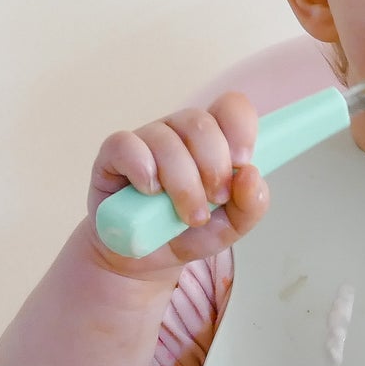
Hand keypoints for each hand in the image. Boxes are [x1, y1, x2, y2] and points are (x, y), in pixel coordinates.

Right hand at [86, 92, 269, 276]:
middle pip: (200, 122)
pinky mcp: (112, 156)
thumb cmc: (188, 232)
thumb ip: (252, 203)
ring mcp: (145, 140)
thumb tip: (250, 174)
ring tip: (187, 215)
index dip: (240, 129)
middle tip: (214, 201)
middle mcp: (179, 132)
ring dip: (182, 183)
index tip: (241, 164)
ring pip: (166, 140)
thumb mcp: (231, 226)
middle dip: (213, 166)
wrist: (144, 258)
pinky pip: (126, 145)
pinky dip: (143, 169)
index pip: (230, 107)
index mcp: (212, 140)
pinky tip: (150, 192)